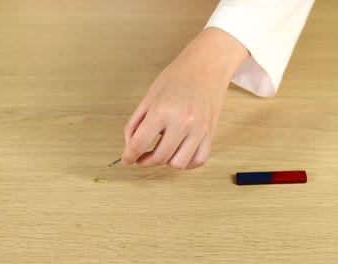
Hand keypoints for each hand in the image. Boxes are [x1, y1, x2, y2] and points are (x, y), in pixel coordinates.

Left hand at [122, 27, 248, 168]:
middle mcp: (182, 122)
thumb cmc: (177, 78)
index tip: (127, 159)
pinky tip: (179, 152)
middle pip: (159, 157)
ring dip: (167, 161)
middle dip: (146, 161)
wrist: (206, 66)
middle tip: (141, 157)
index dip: (129, 156)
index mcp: (161, 111)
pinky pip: (198, 160)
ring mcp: (199, 130)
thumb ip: (136, 123)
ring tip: (162, 150)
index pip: (139, 144)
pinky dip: (186, 162)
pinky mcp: (210, 133)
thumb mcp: (149, 97)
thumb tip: (130, 146)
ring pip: (179, 163)